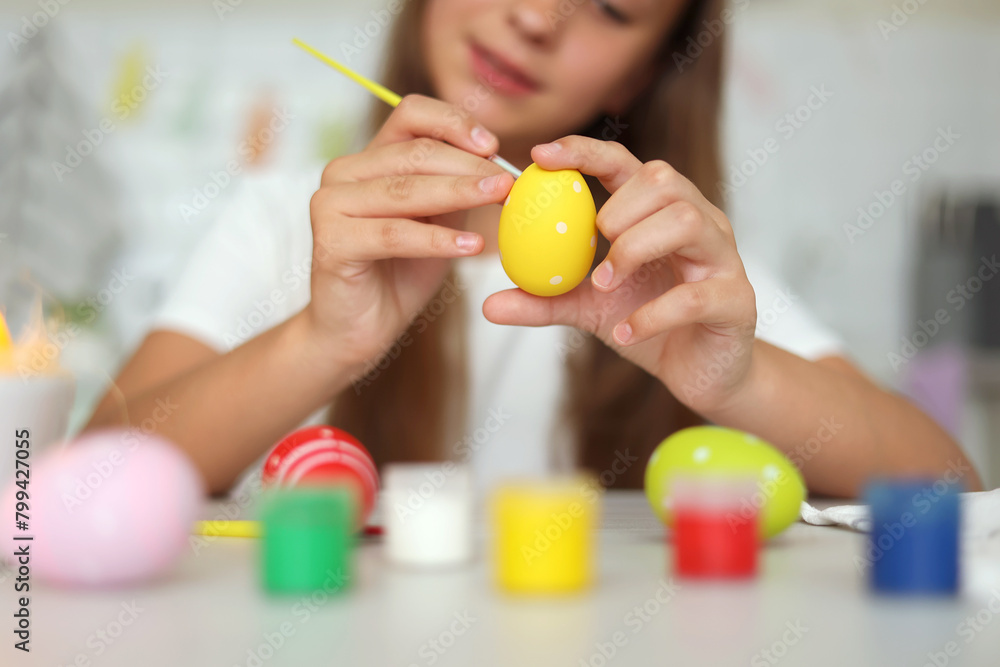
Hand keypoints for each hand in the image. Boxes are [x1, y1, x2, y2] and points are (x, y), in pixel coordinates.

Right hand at [306, 95, 514, 373]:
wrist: (359, 329)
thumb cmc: (399, 274)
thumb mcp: (438, 221)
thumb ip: (457, 187)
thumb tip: (499, 160)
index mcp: (368, 159)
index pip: (411, 114)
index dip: (454, 123)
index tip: (493, 146)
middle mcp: (342, 172)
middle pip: (414, 152)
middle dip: (469, 166)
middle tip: (509, 183)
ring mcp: (330, 204)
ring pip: (405, 190)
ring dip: (459, 193)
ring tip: (501, 202)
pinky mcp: (330, 241)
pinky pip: (395, 234)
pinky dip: (437, 239)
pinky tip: (472, 245)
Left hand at [482, 136, 756, 414]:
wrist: (703, 374)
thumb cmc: (650, 324)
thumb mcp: (589, 309)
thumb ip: (544, 300)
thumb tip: (487, 304)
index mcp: (658, 212)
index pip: (624, 162)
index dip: (583, 152)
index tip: (538, 156)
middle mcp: (698, 222)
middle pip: (663, 180)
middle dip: (618, 206)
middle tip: (593, 243)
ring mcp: (722, 258)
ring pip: (687, 221)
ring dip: (634, 249)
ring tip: (603, 284)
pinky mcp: (736, 301)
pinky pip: (696, 294)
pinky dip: (652, 314)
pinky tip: (626, 332)